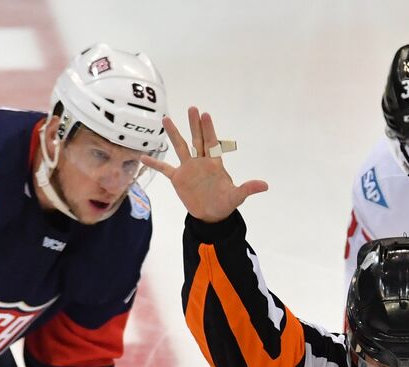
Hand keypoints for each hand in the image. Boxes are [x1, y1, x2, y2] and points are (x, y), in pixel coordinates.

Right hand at [140, 108, 267, 222]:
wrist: (212, 215)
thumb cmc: (225, 203)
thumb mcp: (237, 197)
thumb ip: (248, 188)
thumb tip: (265, 185)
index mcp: (214, 164)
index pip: (211, 143)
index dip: (209, 130)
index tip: (205, 115)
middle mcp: (200, 162)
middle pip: (196, 139)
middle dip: (194, 125)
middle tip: (192, 108)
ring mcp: (188, 169)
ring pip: (180, 147)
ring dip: (173, 134)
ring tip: (166, 119)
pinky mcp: (178, 179)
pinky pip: (164, 168)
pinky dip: (154, 163)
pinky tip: (142, 157)